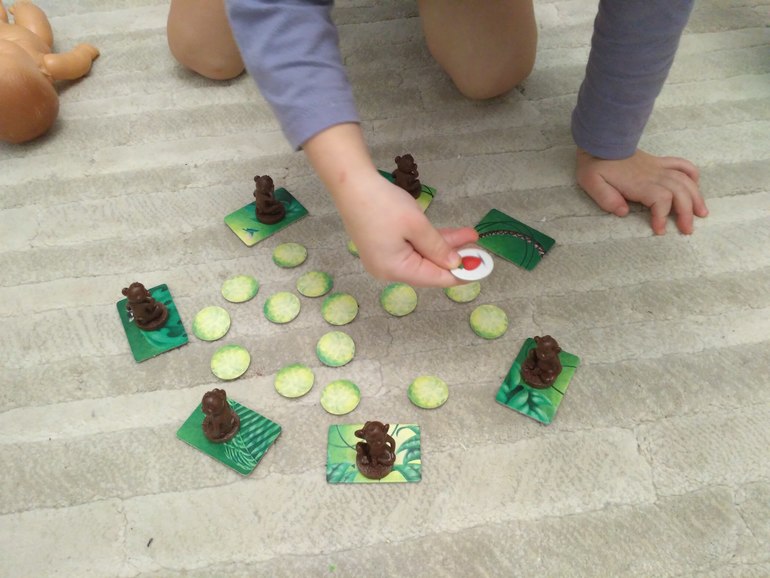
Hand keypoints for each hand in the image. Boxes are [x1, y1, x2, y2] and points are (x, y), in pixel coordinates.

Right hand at [339, 173, 477, 286]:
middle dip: (455, 257)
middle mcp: (388, 270)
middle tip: (480, 249)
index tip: (482, 268)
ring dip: (444, 246)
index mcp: (395, 270)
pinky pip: (412, 248)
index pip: (435, 279)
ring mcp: (384, 258)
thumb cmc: (383, 204)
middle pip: (429, 269)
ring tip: (471, 236)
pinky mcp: (383, 246)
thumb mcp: (417, 225)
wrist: (351, 183)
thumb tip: (455, 265)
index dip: (460, 273)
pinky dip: (429, 242)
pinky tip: (450, 234)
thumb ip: (438, 248)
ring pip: (422, 256)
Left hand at [576, 148, 708, 234]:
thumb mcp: (591, 182)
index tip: (660, 231)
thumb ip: (606, 198)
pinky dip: (692, 174)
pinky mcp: (658, 162)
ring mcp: (658, 167)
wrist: (600, 141)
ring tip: (701, 213)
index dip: (663, 216)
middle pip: (679, 192)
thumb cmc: (594, 164)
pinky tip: (696, 185)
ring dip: (696, 197)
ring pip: (685, 180)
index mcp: (638, 183)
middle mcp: (653, 175)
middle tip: (687, 230)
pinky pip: (681, 164)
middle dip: (686, 212)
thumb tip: (624, 212)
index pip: (660, 200)